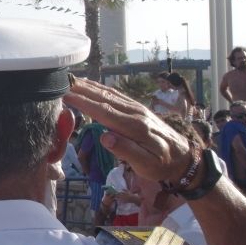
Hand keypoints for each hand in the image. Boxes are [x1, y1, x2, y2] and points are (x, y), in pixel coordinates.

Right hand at [64, 77, 196, 185]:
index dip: (83, 102)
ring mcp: (137, 108)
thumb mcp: (146, 165)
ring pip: (109, 93)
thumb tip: (105, 137)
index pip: (104, 111)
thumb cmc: (162, 165)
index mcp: (134, 127)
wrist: (185, 158)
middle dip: (81, 89)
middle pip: (104, 98)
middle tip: (60, 82)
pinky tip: (91, 85)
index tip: (64, 95)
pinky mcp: (138, 108)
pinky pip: (116, 95)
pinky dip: (100, 88)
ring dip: (89, 86)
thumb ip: (126, 151)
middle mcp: (135, 113)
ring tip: (71, 80)